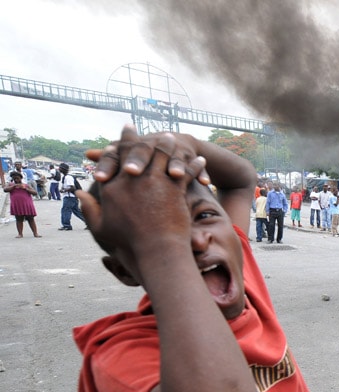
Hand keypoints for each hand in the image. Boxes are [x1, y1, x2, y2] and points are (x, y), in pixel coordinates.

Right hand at [78, 133, 199, 269]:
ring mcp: (154, 182)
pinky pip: (185, 170)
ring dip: (168, 146)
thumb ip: (89, 208)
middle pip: (137, 152)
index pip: (114, 158)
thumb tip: (79, 192)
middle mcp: (132, 180)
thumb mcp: (102, 227)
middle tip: (148, 131)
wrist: (155, 253)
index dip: (118, 145)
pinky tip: (200, 159)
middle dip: (143, 139)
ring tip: (173, 139)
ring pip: (162, 156)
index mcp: (112, 187)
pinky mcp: (174, 188)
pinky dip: (193, 164)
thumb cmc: (128, 244)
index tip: (123, 134)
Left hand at [85, 125, 208, 185]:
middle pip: (143, 151)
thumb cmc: (147, 159)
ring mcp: (172, 151)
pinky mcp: (191, 158)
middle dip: (138, 160)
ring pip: (173, 156)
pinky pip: (196, 167)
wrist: (176, 144)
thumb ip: (110, 161)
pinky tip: (205, 183)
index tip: (99, 179)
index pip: (115, 154)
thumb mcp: (129, 159)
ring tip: (174, 175)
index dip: (107, 165)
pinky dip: (201, 172)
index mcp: (132, 148)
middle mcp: (152, 146)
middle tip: (133, 173)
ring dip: (174, 163)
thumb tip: (87, 154)